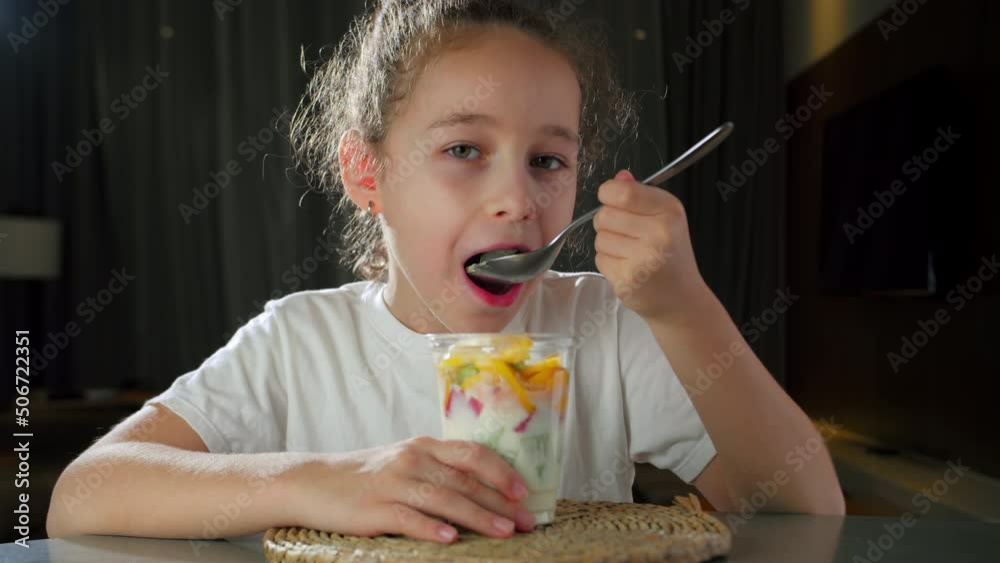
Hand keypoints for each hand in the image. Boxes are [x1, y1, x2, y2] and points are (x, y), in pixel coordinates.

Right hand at [288, 436, 535, 542]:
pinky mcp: (374, 509)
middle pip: (465, 480)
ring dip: (477, 516)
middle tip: (527, 521)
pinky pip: (408, 518)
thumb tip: (484, 488)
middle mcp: (412, 460)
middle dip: (500, 502)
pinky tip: (450, 538)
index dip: (501, 472)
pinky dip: (431, 528)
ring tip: (503, 532)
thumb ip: (439, 469)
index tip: (524, 492)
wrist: (314, 482)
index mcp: (424, 447)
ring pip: (444, 499)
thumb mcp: (405, 462)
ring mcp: (393, 483)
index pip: (471, 454)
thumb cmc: (366, 476)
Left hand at [593, 169, 708, 321]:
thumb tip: (619, 177)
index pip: (621, 192)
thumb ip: (639, 195)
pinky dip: (608, 263)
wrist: (681, 299)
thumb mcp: (665, 218)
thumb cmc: (670, 254)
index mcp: (669, 210)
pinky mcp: (627, 280)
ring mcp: (643, 259)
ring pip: (600, 238)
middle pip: (604, 215)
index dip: (608, 194)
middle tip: (627, 234)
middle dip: (607, 223)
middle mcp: (659, 233)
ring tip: (630, 253)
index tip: (614, 202)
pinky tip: (627, 268)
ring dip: (608, 244)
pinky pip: (600, 259)